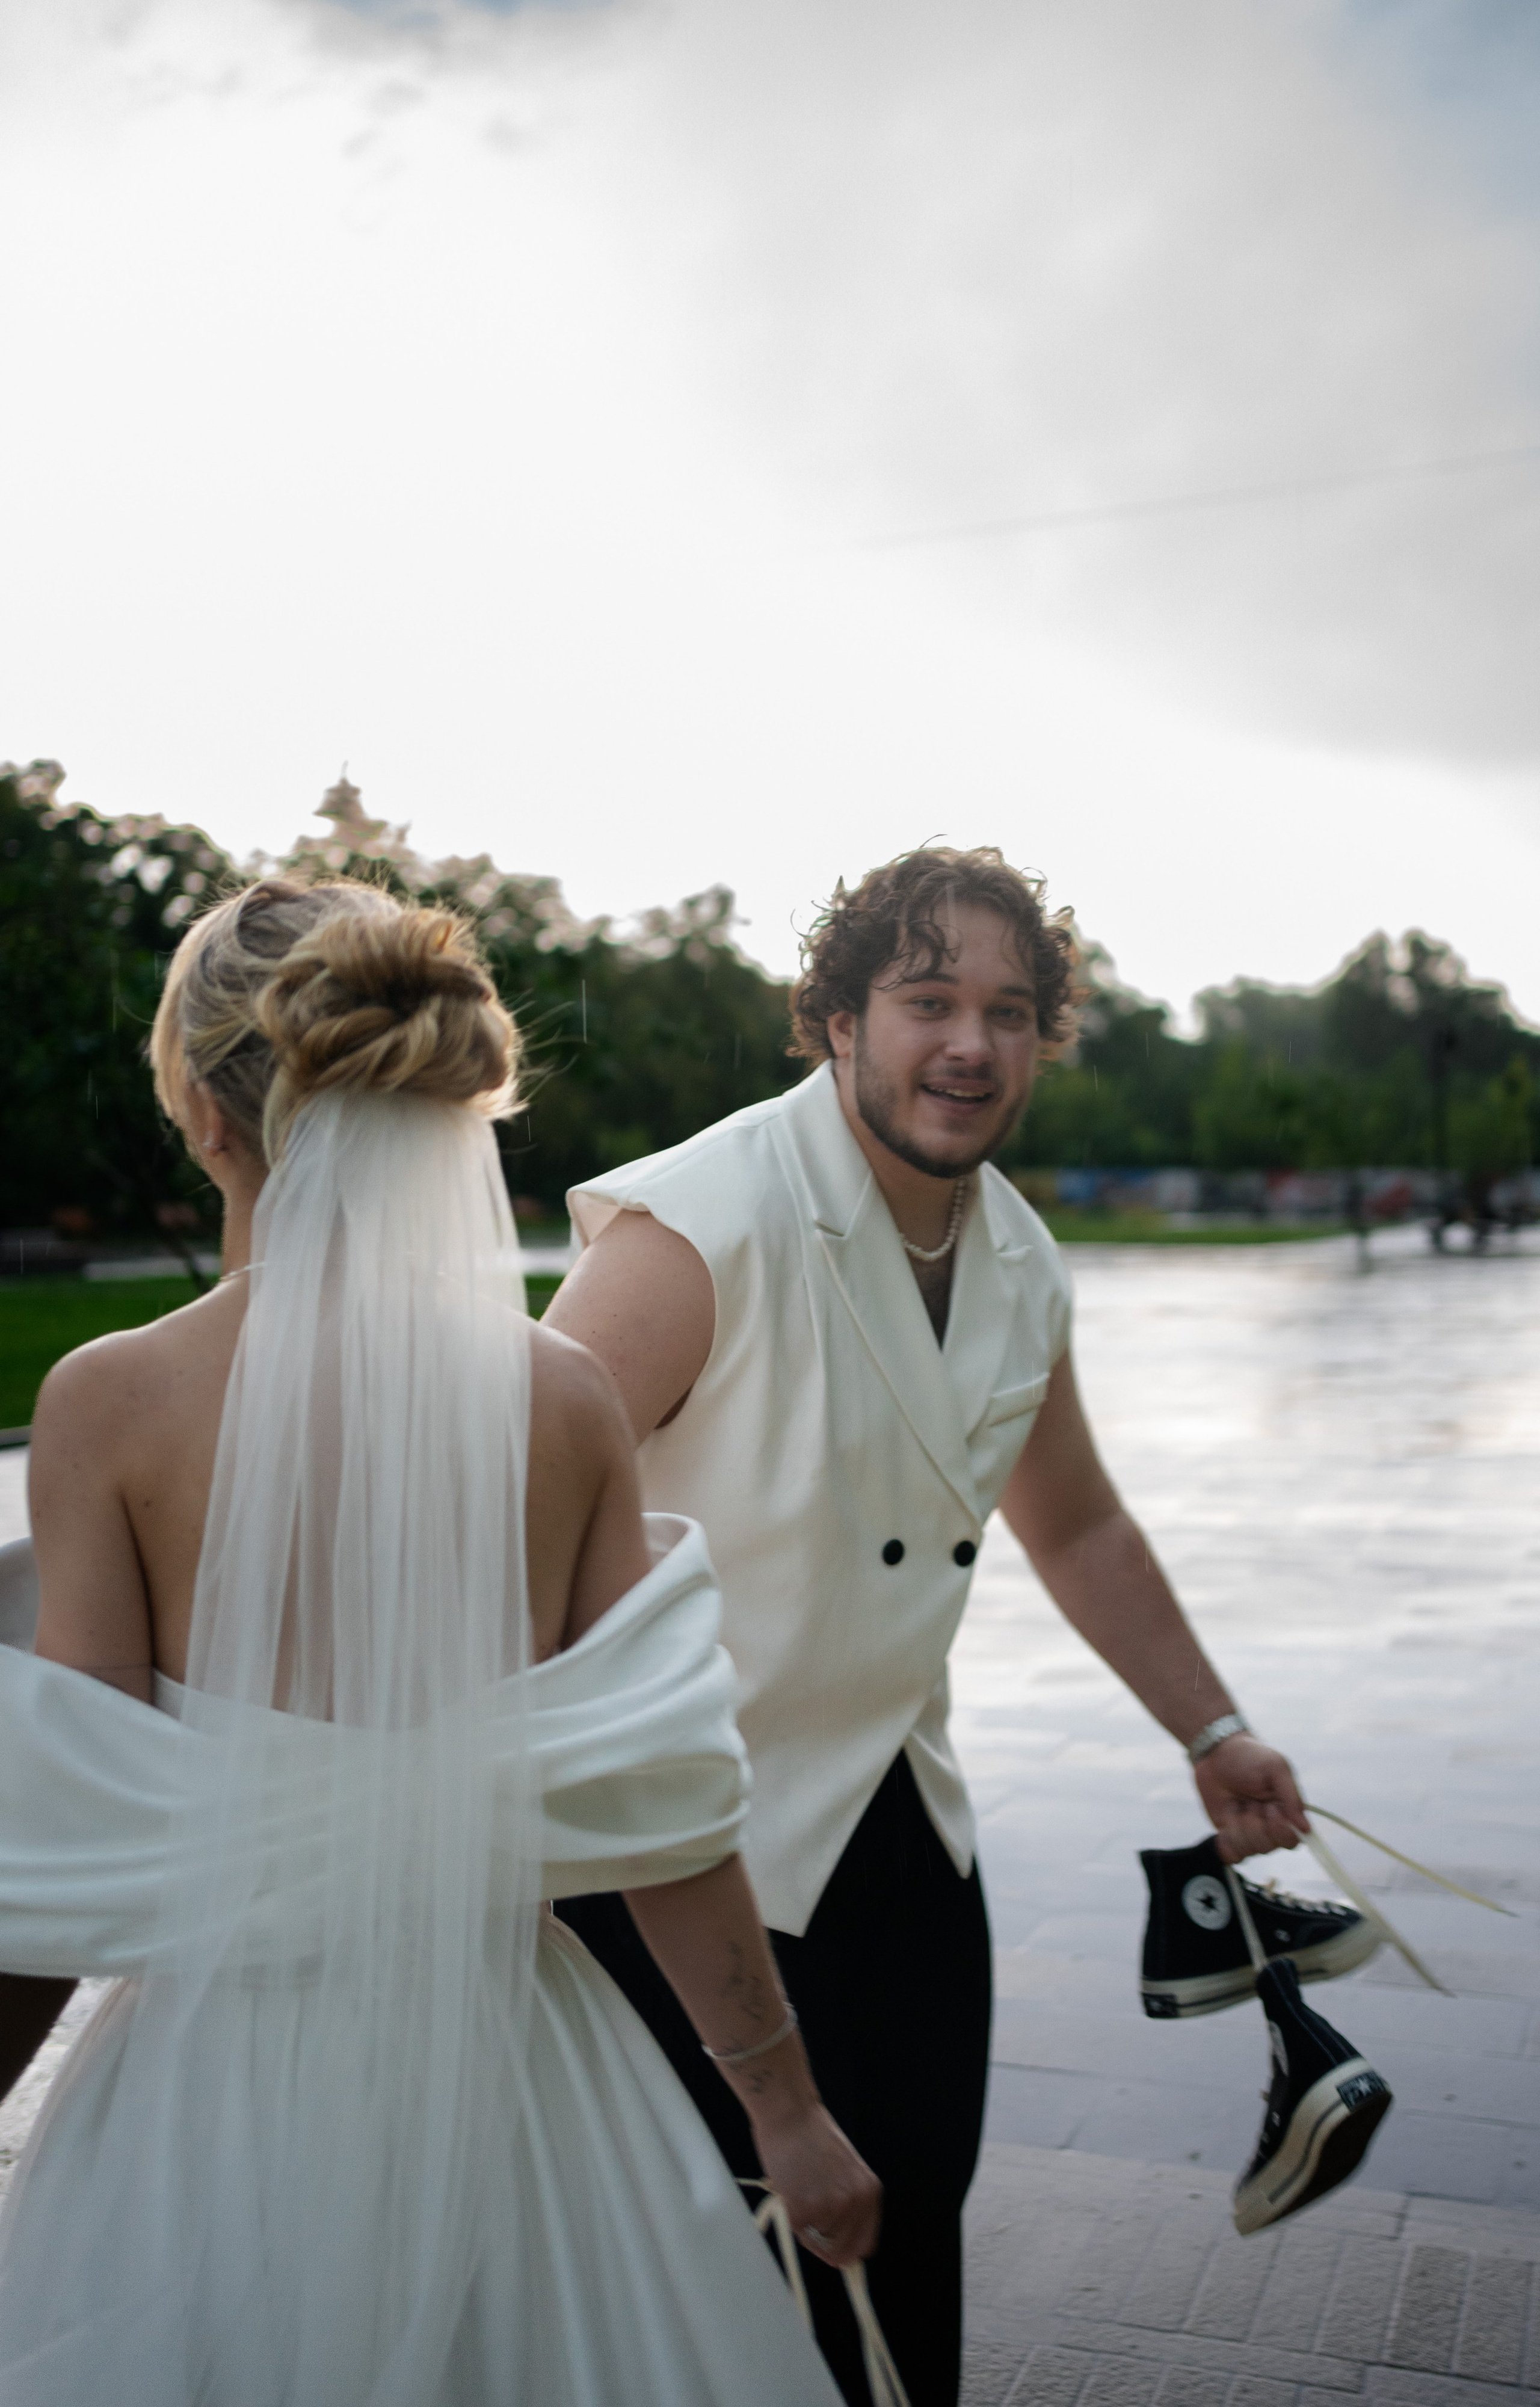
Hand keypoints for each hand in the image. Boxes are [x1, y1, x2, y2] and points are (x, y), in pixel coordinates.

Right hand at [750, 2100, 881, 2269]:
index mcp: (869, 2192)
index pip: (865, 2243)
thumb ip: (848, 2202)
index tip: (837, 2254)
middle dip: (823, 2239)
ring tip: (800, 2188)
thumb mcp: (846, 2170)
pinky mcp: (803, 2209)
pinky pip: (797, 2230)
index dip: (848, 2252)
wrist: (790, 2114)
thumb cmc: (812, 2136)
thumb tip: (842, 2246)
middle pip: (839, 2249)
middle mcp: (855, 2203)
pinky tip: (790, 2188)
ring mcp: (829, 2208)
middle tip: (808, 2212)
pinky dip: (790, 2216)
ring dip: (806, 2223)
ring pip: (816, 2239)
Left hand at [1194, 1735, 1307, 1862]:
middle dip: (1254, 1823)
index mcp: (1287, 1813)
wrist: (1215, 1752)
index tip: (1270, 1808)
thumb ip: (1292, 1797)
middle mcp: (1270, 1827)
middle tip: (1249, 1800)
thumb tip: (1306, 1829)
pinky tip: (1226, 1822)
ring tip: (1236, 1804)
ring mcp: (1248, 1833)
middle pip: (1268, 1847)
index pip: (1292, 1840)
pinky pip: (1231, 1854)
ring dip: (1238, 1826)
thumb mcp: (1276, 1767)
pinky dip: (1226, 1842)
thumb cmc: (1250, 1756)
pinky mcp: (1229, 1835)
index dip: (1280, 1830)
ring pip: (1248, 1850)